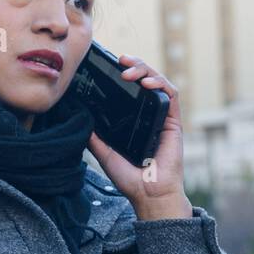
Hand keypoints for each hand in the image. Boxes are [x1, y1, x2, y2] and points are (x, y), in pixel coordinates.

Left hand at [87, 55, 191, 218]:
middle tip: (121, 60)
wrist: (149, 194)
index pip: (133, 88)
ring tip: (129, 70)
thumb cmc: (130, 178)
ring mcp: (164, 117)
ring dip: (146, 70)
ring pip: (160, 82)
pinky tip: (147, 83)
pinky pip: (171, 95)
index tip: (111, 65)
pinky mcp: (174, 122)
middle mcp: (151, 114)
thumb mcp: (105, 153)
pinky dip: (161, 84)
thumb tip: (79, 119)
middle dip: (135, 64)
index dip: (125, 73)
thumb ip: (95, 137)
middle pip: (147, 79)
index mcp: (137, 119)